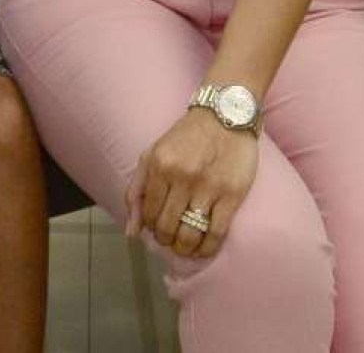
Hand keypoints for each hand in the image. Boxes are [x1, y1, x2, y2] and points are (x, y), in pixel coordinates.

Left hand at [125, 107, 257, 259]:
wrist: (225, 115)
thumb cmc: (186, 137)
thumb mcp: (152, 154)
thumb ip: (136, 191)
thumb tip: (131, 233)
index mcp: (159, 165)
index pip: (148, 213)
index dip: (150, 227)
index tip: (156, 226)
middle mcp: (182, 176)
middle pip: (167, 227)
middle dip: (165, 239)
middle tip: (170, 238)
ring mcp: (208, 187)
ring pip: (189, 234)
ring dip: (183, 248)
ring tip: (184, 245)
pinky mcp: (232, 195)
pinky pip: (216, 234)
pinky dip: (206, 248)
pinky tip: (202, 248)